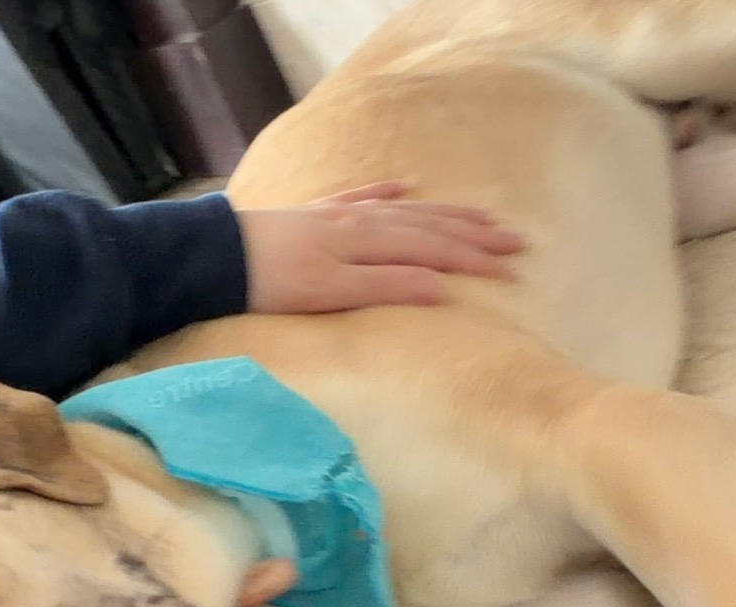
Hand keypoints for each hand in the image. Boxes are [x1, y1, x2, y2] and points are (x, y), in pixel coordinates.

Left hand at [238, 181, 524, 314]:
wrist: (220, 257)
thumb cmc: (274, 283)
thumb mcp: (333, 292)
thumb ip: (386, 286)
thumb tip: (441, 288)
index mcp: (369, 241)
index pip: (435, 250)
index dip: (474, 261)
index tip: (512, 272)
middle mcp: (362, 220)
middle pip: (429, 225)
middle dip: (474, 235)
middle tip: (516, 241)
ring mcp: (340, 213)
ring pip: (405, 210)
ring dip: (444, 214)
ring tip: (479, 216)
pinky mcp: (318, 213)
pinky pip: (364, 196)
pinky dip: (388, 192)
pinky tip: (403, 186)